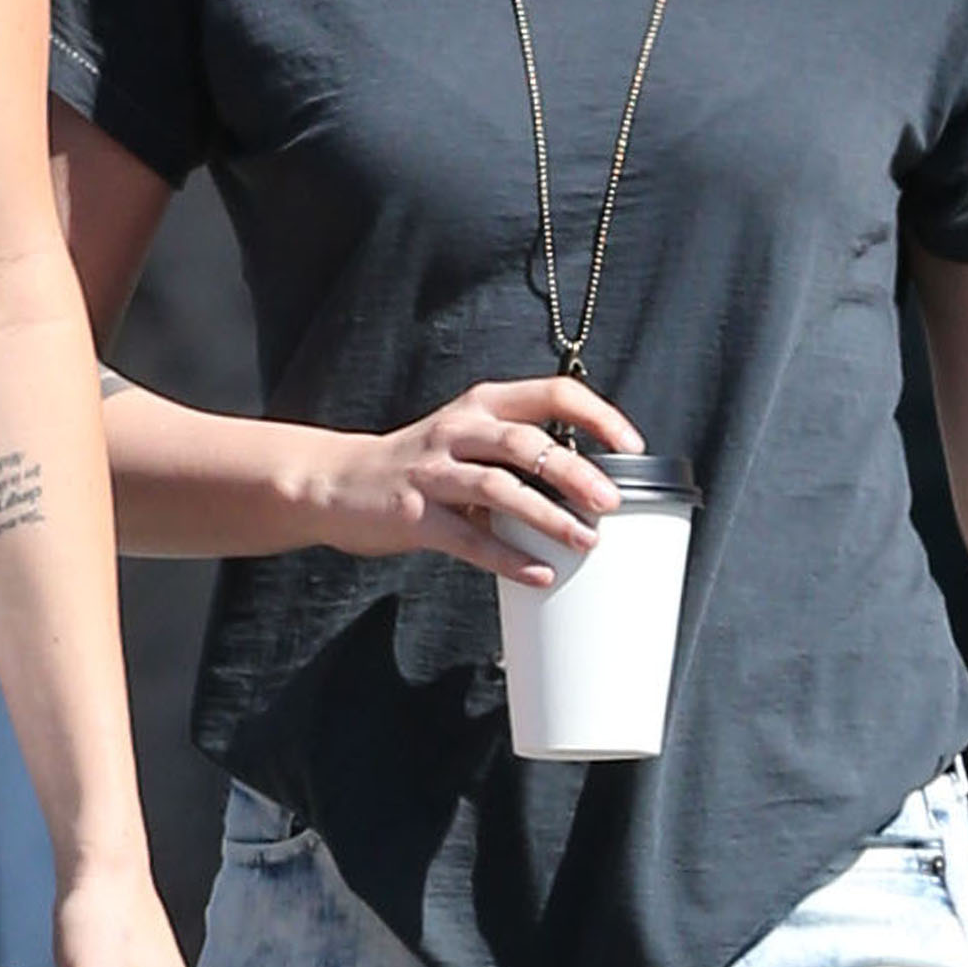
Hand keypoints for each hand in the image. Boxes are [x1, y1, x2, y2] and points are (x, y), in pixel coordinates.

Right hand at [310, 374, 644, 582]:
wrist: (336, 482)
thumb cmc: (416, 464)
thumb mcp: (466, 441)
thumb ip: (515, 456)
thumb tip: (585, 489)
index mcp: (481, 405)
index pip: (551, 393)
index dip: (596, 415)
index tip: (631, 445)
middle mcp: (458, 430)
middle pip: (526, 443)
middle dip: (576, 472)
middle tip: (612, 502)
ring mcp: (434, 471)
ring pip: (500, 489)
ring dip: (548, 517)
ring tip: (586, 541)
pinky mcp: (415, 514)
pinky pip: (469, 539)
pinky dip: (508, 557)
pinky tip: (539, 573)